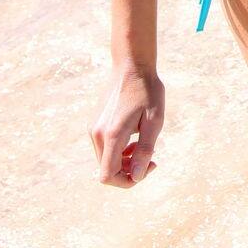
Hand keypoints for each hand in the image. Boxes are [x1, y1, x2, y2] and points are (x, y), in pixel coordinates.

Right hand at [90, 65, 163, 188]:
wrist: (131, 66)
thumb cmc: (147, 91)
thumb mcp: (155, 121)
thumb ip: (145, 150)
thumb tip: (138, 177)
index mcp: (111, 135)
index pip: (108, 176)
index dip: (127, 181)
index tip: (148, 167)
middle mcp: (96, 135)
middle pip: (107, 170)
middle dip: (129, 170)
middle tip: (151, 157)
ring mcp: (93, 129)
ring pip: (105, 160)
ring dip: (124, 160)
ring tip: (143, 146)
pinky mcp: (94, 125)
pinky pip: (104, 148)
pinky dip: (118, 150)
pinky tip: (133, 137)